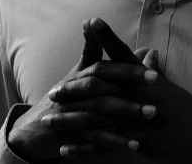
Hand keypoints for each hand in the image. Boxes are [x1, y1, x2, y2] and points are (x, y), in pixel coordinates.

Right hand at [7, 19, 159, 160]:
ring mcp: (72, 112)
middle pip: (104, 86)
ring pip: (101, 111)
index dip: (129, 68)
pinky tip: (134, 144)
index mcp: (84, 74)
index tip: (154, 72)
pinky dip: (113, 141)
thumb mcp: (84, 72)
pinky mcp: (71, 134)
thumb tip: (146, 47)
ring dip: (126, 113)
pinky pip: (94, 138)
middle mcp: (77, 90)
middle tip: (157, 90)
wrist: (34, 128)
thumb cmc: (66, 96)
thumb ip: (116, 59)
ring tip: (150, 115)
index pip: (107, 67)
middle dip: (131, 87)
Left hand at [51, 20, 191, 163]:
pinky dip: (84, 147)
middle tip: (54, 91)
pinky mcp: (138, 141)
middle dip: (74, 88)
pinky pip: (105, 144)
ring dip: (70, 120)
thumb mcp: (172, 88)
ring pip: (97, 117)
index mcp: (149, 79)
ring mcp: (139, 118)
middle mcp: (142, 95)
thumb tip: (147, 54)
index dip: (107, 37)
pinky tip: (65, 148)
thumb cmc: (189, 112)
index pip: (124, 54)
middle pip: (102, 86)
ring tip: (49, 121)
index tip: (90, 21)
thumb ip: (154, 72)